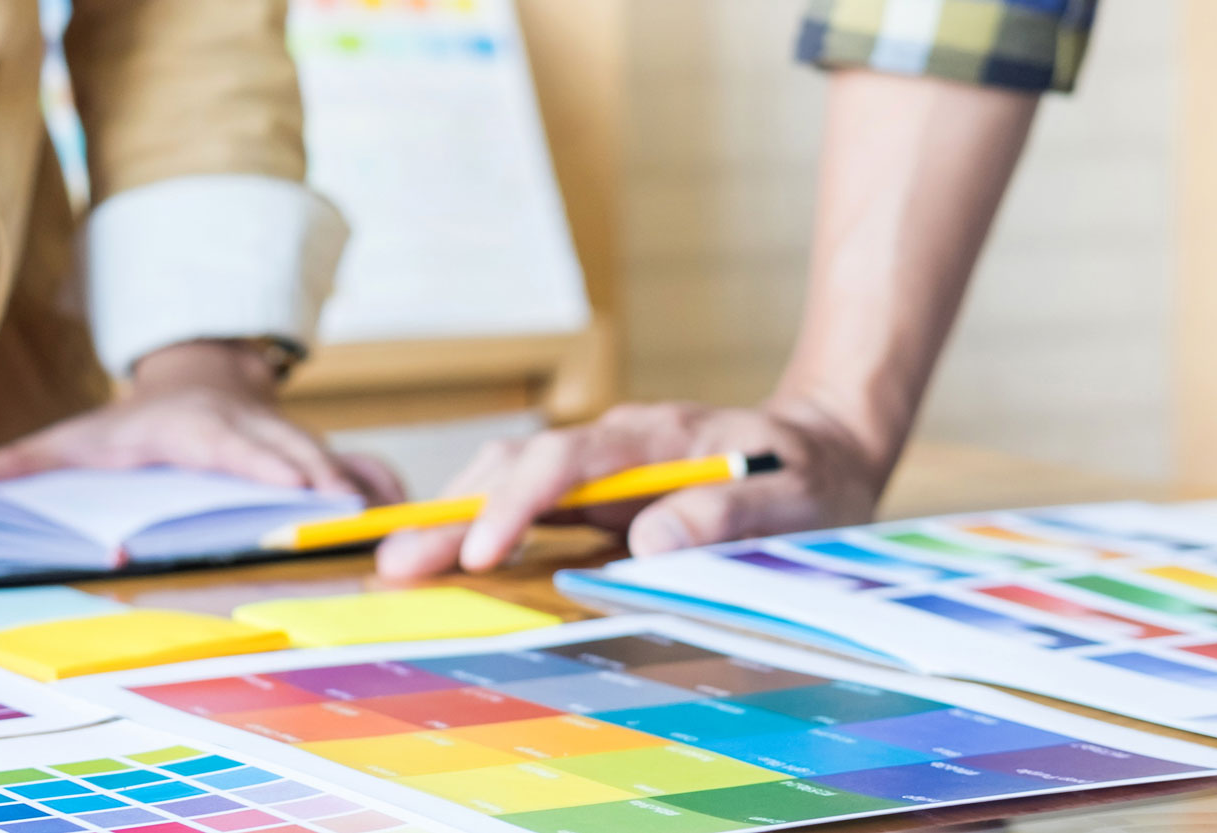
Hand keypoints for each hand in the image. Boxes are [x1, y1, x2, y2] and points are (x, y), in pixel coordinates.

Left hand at [0, 341, 403, 503]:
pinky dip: (388, 497)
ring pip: (340, 464)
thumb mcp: (72, 439)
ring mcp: (294, 441)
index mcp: (197, 430)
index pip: (236, 448)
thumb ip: (20, 464)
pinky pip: (367, 472)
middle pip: (298, 459)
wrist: (199, 377)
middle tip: (355, 528)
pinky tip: (410, 529)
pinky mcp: (322, 453)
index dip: (268, 467)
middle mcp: (255, 432)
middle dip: (328, 490)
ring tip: (396, 536)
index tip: (297, 493)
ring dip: (366, 498)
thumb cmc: (130, 426)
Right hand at [374, 400, 889, 578]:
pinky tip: (443, 556)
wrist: (822, 445)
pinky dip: (477, 523)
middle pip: (513, 462)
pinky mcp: (596, 488)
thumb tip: (648, 537)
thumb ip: (725, 514)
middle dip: (451, 513)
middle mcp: (612, 442)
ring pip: (506, 473)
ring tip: (398, 564)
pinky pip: (524, 498)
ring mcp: (600, 463)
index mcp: (652, 436)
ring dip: (451, 516)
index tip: (478, 553)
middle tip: (394, 564)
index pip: (562, 460)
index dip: (515, 503)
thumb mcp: (791, 497)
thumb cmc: (809, 474)